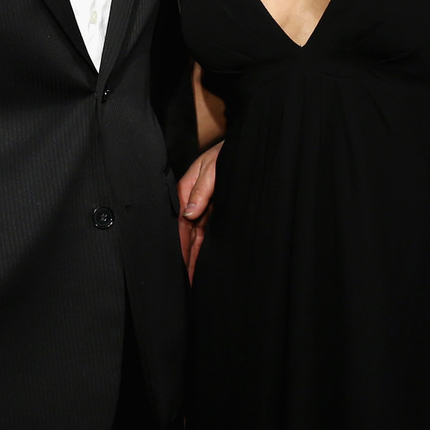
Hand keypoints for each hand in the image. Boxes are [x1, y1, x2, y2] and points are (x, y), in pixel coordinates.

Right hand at [177, 142, 221, 281]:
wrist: (249, 148)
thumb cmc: (227, 154)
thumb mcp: (214, 168)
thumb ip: (201, 190)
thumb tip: (189, 213)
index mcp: (187, 190)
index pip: (180, 223)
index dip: (180, 244)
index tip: (180, 264)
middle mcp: (193, 202)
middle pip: (186, 234)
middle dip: (184, 257)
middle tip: (184, 281)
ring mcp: (204, 208)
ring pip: (196, 238)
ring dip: (193, 257)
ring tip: (190, 280)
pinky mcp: (215, 212)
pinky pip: (207, 234)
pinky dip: (204, 249)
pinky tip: (201, 264)